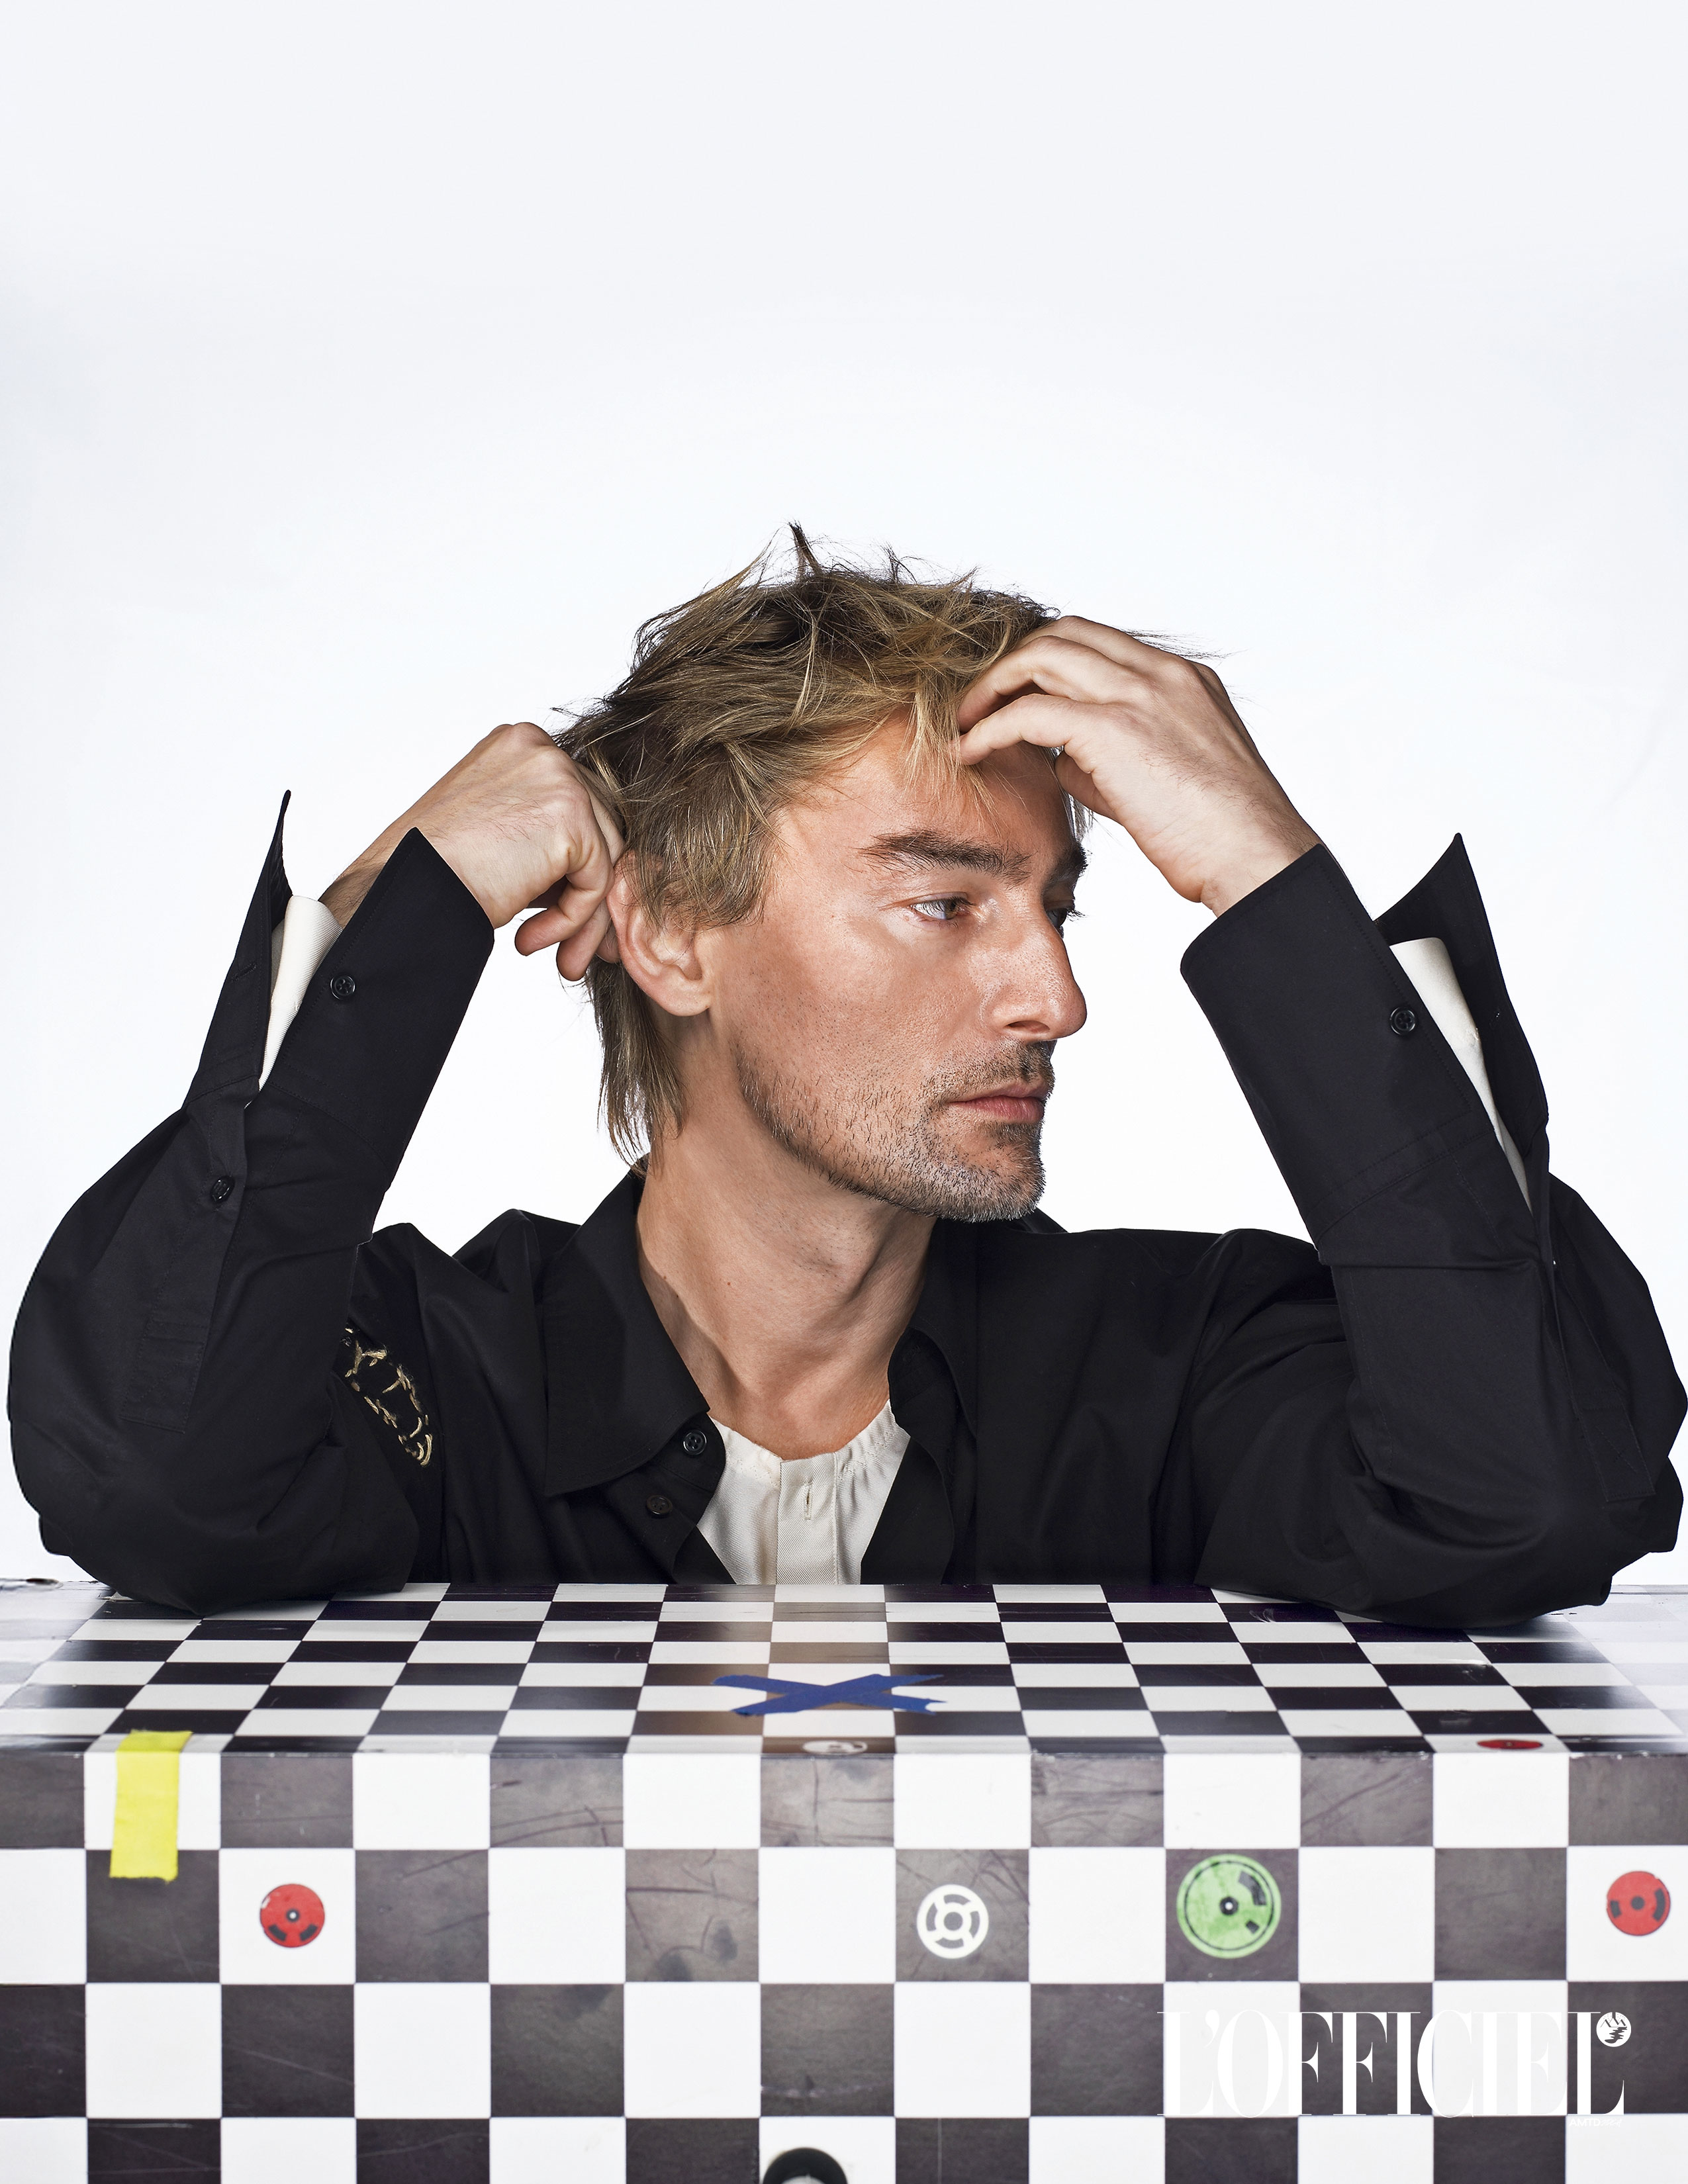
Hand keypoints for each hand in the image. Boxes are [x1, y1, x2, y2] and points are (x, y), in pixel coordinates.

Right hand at [320, 722, 624, 977]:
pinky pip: (596, 879)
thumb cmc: (431, 873)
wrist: (401, 891)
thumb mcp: (497, 838)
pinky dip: (572, 920)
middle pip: (600, 828)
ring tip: (558, 958)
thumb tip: (600, 875)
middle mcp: (541, 748)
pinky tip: (530, 941)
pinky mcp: (570, 814)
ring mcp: (557, 776)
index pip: (579, 807)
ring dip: (584, 918)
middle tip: (577, 949)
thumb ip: (546, 840)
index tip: (566, 917)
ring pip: (605, 857)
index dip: (577, 868)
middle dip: (591, 897)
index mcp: (521, 746)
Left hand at [955, 618, 1318, 915]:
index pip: (1098, 641)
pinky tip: (972, 751)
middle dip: (1011, 663)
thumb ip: (1111, 757)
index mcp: (1183, 678)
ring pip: (1041, 656)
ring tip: (965, 723)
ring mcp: (1139, 695)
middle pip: (1063, 633)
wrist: (1256, 857)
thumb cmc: (1219, 835)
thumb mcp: (1169, 776)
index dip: (1046, 660)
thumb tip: (1059, 758)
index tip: (1014, 694)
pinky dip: (990, 728)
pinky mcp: (1114, 730)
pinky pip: (1030, 713)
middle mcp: (1161, 673)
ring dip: (992, 686)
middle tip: (979, 704)